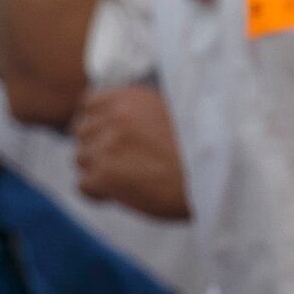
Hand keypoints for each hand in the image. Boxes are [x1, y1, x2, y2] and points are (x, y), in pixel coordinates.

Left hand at [71, 84, 189, 219]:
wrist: (213, 181)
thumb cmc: (200, 153)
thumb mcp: (171, 115)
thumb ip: (139, 115)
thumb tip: (114, 127)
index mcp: (132, 98)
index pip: (89, 103)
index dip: (97, 123)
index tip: (110, 136)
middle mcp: (116, 117)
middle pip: (82, 132)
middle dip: (95, 147)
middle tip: (119, 163)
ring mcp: (107, 146)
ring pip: (80, 159)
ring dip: (97, 171)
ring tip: (124, 180)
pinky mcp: (105, 176)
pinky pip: (83, 185)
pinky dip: (98, 193)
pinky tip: (119, 195)